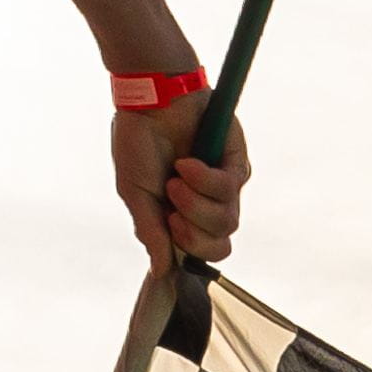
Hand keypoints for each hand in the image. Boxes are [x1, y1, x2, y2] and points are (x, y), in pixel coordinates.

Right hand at [112, 91, 247, 273]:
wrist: (150, 99)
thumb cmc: (138, 141)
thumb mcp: (136, 193)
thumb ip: (151, 232)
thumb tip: (160, 272)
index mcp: (181, 215)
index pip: (201, 254)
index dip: (189, 250)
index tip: (168, 224)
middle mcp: (206, 204)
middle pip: (220, 246)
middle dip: (195, 235)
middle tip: (173, 210)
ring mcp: (224, 184)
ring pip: (227, 221)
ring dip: (196, 203)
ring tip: (177, 177)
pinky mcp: (236, 163)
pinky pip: (230, 189)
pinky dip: (204, 179)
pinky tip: (186, 162)